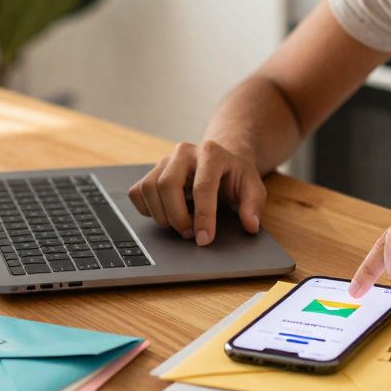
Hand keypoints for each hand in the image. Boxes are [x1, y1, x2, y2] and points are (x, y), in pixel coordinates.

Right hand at [127, 140, 265, 245]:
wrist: (221, 161)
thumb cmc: (235, 176)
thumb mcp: (252, 187)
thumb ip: (252, 205)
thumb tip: (250, 224)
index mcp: (211, 153)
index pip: (202, 187)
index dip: (203, 217)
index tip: (204, 239)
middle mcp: (184, 152)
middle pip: (167, 184)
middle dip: (177, 217)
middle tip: (190, 235)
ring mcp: (165, 159)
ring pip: (149, 189)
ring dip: (162, 216)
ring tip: (181, 226)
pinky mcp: (151, 170)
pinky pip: (138, 192)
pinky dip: (147, 209)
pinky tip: (166, 214)